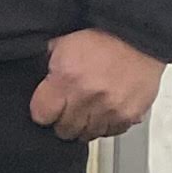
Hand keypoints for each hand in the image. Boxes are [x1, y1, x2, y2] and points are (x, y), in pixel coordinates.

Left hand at [32, 28, 163, 141]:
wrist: (139, 37)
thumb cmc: (102, 38)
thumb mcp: (63, 44)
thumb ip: (45, 64)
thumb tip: (32, 75)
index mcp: (66, 78)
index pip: (41, 115)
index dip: (43, 111)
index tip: (48, 107)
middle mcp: (87, 96)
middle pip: (64, 130)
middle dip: (62, 121)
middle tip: (68, 108)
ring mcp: (110, 108)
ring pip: (87, 135)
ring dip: (85, 125)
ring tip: (88, 109)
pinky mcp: (129, 114)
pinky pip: (110, 132)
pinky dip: (106, 125)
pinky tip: (105, 111)